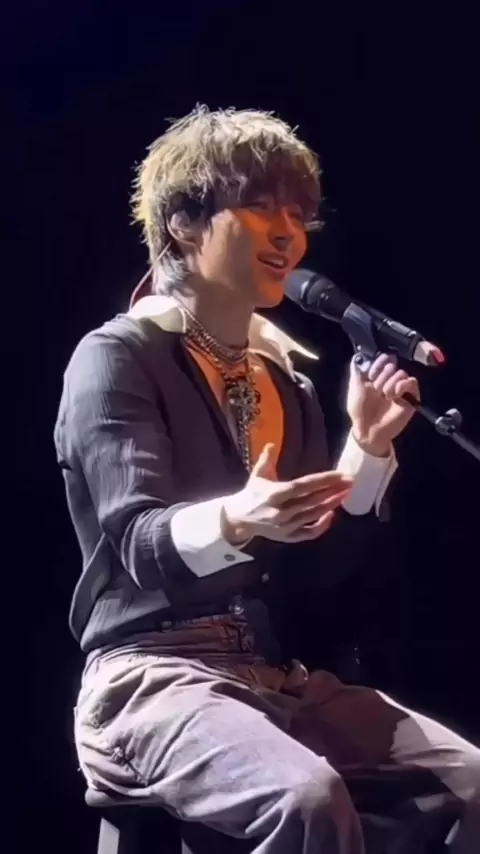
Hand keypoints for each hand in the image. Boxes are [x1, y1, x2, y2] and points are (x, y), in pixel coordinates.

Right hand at [222, 443, 353, 544]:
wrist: (238, 519)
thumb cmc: (251, 493)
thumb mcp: (257, 474)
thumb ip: (266, 459)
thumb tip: (272, 443)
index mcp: (274, 493)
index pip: (304, 485)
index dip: (323, 480)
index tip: (340, 474)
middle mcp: (281, 510)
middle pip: (312, 500)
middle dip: (333, 491)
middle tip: (350, 482)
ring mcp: (285, 525)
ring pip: (313, 515)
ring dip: (331, 505)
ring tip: (345, 494)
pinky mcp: (287, 537)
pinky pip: (308, 533)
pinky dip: (321, 526)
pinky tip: (331, 515)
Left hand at [347, 353, 419, 455]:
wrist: (368, 429)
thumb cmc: (359, 410)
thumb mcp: (355, 386)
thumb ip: (357, 369)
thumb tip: (359, 355)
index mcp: (377, 376)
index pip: (384, 358)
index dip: (378, 363)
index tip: (371, 374)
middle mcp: (389, 380)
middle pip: (392, 365)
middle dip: (382, 376)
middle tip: (376, 390)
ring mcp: (400, 388)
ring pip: (401, 372)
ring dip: (390, 383)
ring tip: (384, 396)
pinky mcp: (411, 397)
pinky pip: (412, 381)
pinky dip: (402, 386)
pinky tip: (393, 396)